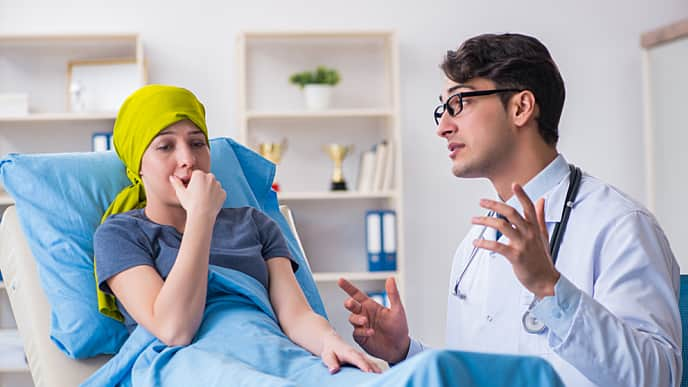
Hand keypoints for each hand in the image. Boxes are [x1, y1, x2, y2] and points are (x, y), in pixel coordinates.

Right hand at [169, 170, 225, 218]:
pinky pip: (219, 193)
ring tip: (203, 200)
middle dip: (202, 184)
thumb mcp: (181, 193)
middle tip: (197, 195)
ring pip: (213, 185)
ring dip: (210, 189)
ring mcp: (218, 185)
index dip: (193, 182)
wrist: (202, 215)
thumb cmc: (190, 204)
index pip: (196, 175)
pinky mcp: (223, 193)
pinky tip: (210, 203)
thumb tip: (172, 177)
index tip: (191, 190)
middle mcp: (210, 177)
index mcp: (199, 174)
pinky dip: (216, 196)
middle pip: (206, 178)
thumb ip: (176, 183)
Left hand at [320, 330, 381, 373]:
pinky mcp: (363, 358)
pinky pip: (372, 364)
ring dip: (378, 369)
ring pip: (372, 362)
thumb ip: (331, 363)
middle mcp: (358, 354)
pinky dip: (377, 368)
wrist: (332, 342)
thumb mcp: (327, 356)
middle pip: (368, 361)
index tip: (369, 372)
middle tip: (381, 377)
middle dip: (375, 369)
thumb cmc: (330, 350)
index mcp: (349, 353)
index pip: (358, 360)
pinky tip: (382, 375)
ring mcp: (362, 356)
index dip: (364, 366)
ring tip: (384, 377)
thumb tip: (334, 370)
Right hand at [337, 277, 409, 363]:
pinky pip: (356, 333)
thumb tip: (391, 278)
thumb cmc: (399, 327)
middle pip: (351, 306)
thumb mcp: (397, 309)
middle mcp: (363, 314)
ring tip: (365, 321)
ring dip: (357, 319)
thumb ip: (393, 294)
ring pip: (352, 319)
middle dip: (349, 303)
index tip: (340, 280)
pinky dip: (362, 331)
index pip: (356, 294)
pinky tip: (371, 332)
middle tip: (350, 303)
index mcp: (370, 306)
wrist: (399, 347)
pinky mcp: (360, 338)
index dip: (348, 287)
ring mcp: (361, 326)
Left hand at [472, 183, 559, 297]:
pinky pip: (497, 246)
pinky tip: (476, 243)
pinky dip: (484, 243)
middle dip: (495, 205)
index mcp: (535, 228)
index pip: (529, 207)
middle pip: (511, 213)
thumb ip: (540, 217)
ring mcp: (522, 245)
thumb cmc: (542, 259)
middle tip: (482, 202)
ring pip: (502, 226)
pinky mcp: (515, 256)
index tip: (514, 184)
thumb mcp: (544, 235)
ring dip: (485, 221)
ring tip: (474, 220)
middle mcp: (529, 234)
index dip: (522, 195)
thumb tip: (541, 200)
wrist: (546, 281)